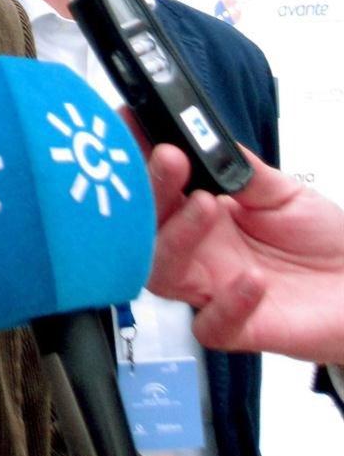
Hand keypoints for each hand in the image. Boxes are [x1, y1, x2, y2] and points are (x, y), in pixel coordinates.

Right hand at [147, 143, 343, 360]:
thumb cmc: (321, 241)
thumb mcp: (283, 192)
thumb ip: (243, 171)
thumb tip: (207, 141)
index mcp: (202, 213)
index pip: (155, 186)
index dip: (137, 159)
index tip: (133, 126)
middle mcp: (199, 251)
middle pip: (145, 228)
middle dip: (150, 192)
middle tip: (170, 160)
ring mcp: (213, 289)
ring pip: (162, 274)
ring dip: (175, 238)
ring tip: (206, 206)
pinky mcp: (238, 329)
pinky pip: (211, 325)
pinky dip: (226, 305)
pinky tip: (252, 280)